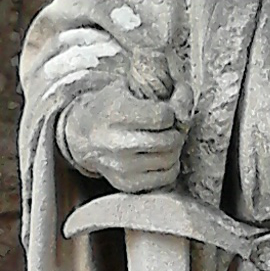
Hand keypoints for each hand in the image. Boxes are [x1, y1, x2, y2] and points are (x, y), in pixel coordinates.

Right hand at [60, 67, 189, 193]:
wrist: (83, 136)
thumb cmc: (111, 107)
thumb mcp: (130, 86)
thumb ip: (164, 87)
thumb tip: (186, 99)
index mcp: (117, 113)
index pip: (163, 116)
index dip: (170, 112)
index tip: (162, 111)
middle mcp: (117, 142)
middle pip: (169, 140)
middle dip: (175, 131)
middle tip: (168, 128)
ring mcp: (122, 167)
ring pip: (170, 159)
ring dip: (173, 149)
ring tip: (162, 140)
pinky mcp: (127, 184)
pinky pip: (166, 177)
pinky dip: (169, 166)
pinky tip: (158, 156)